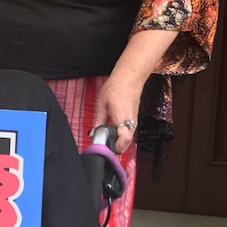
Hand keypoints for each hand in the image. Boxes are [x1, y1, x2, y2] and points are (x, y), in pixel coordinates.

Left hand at [94, 29, 178, 152]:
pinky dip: (121, 137)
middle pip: (125, 144)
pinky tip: (111, 134)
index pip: (122, 141)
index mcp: (122, 119)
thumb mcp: (102, 105)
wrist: (129, 78)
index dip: (113, 149)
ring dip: (118, 143)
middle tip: (102, 147)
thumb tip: (93, 134)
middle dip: (115, 149)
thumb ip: (98, 121)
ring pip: (127, 140)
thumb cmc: (116, 88)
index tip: (102, 149)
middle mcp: (131, 123)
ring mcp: (134, 122)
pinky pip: (128, 134)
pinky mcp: (134, 120)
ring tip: (105, 141)